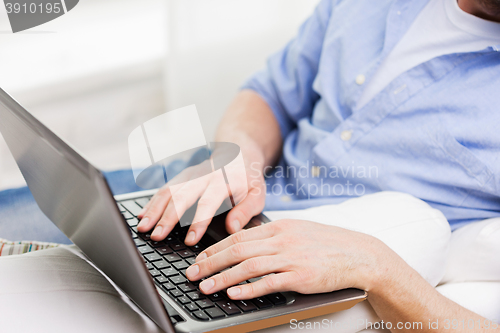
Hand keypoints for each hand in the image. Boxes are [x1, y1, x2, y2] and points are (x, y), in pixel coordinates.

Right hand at [136, 145, 266, 245]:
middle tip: (156, 236)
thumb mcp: (257, 193)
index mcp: (223, 181)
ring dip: (153, 209)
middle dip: (167, 217)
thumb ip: (246, 210)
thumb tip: (232, 228)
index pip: (208, 202)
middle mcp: (203, 176)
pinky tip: (141, 215)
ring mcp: (190, 174)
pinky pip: (164, 188)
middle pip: (181, 195)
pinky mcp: (182, 176)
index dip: (198, 222)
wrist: (239, 152)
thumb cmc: (248, 178)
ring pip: (168, 190)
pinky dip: (151, 202)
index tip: (190, 240)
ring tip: (142, 228)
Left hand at [185, 219, 398, 299]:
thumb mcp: (297, 231)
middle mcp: (281, 240)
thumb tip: (246, 245)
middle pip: (237, 250)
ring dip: (222, 277)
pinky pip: (269, 282)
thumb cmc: (326, 244)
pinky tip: (234, 293)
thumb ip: (272, 237)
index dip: (214, 248)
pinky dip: (249, 289)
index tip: (199, 258)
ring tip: (206, 287)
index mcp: (278, 228)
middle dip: (210, 262)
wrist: (357, 253)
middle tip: (192, 273)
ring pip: (248, 266)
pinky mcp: (301, 276)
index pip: (238, 237)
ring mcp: (291, 257)